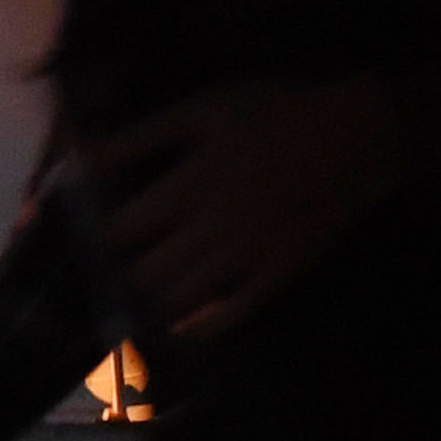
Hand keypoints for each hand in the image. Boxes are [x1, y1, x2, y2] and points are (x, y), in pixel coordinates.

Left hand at [87, 77, 397, 341]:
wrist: (360, 135)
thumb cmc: (274, 114)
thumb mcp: (201, 112)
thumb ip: (138, 138)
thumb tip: (80, 159)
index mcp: (190, 183)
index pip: (123, 229)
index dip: (99, 237)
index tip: (91, 237)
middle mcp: (213, 226)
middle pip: (145, 273)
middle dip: (122, 276)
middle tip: (114, 273)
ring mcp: (248, 256)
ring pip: (181, 300)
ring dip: (152, 304)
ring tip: (139, 298)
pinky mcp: (278, 274)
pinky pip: (229, 316)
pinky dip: (197, 328)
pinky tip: (178, 327)